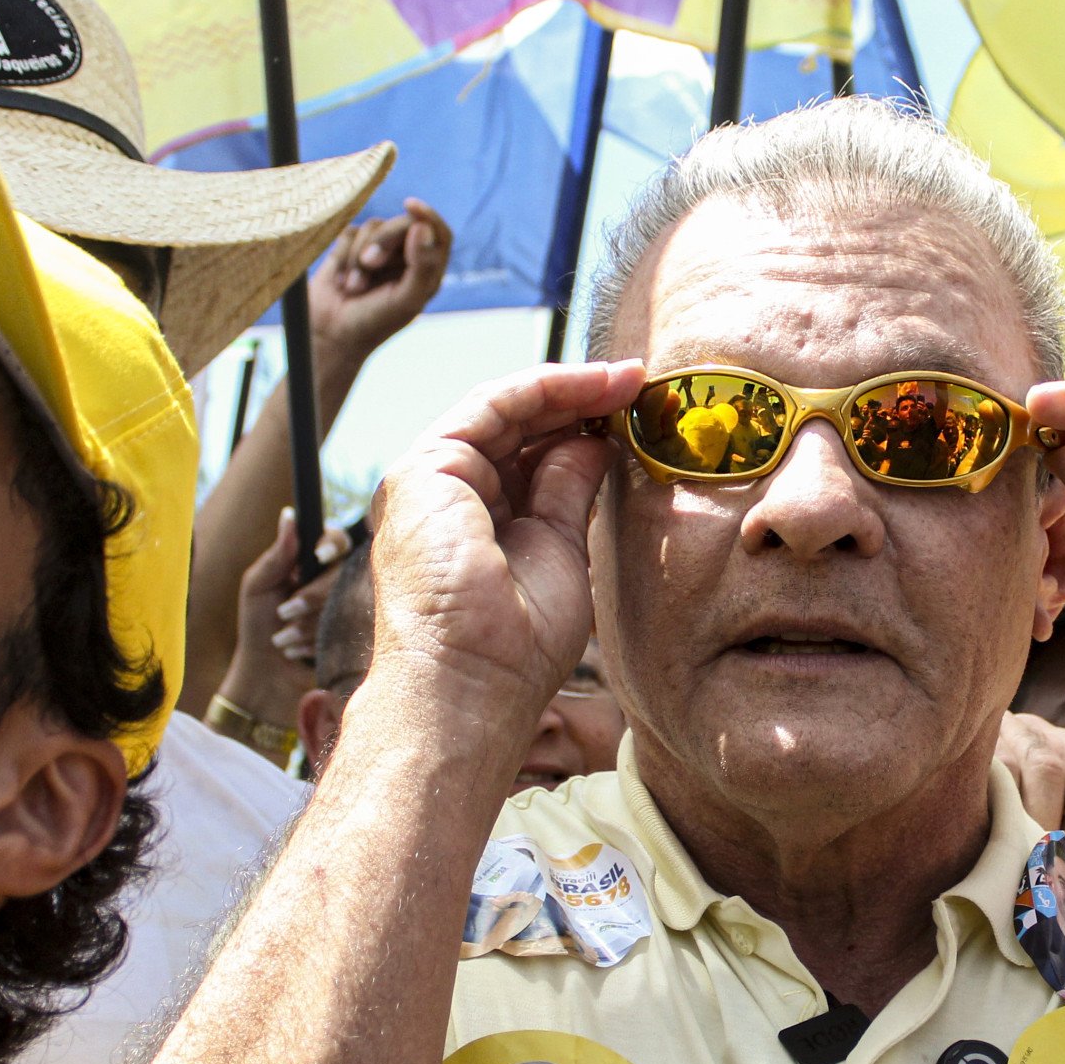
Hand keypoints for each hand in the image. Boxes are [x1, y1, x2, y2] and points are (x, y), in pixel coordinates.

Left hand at [214, 509, 352, 729]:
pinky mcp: (357, 635)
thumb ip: (277, 554)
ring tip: (284, 639)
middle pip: (344, 572)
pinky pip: (350, 629)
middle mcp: (337, 582)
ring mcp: (350, 608)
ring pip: (346, 602)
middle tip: (283, 612)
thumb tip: (290, 515)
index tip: (319, 556)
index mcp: (314, 565)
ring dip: (308, 623)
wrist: (266, 677)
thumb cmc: (257, 628)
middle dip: (311, 596)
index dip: (332, 545)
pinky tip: (298, 652)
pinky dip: (317, 641)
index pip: (337, 541)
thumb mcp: (258, 586)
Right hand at [308, 197, 452, 358]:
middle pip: (404, 223)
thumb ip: (421, 266)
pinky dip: (344, 255)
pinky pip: (350, 232)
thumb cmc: (374, 322)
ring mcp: (378, 251)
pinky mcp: (351, 249)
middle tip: (370, 263)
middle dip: (383, 240)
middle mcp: (406, 257)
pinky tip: (341, 281)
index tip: (410, 205)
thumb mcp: (405, 300)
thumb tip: (423, 228)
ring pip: (374, 226)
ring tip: (353, 287)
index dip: (428, 216)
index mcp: (427, 271)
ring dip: (359, 256)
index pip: (438, 233)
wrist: (330, 335)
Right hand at [362, 361, 643, 748]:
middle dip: (581, 399)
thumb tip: (594, 442)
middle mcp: (445, 494)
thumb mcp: (561, 549)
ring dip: (571, 387)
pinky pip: (491, 406)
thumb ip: (568, 490)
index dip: (580, 425)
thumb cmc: (519, 644)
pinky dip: (545, 389)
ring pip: (504, 408)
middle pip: (517, 426)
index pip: (527, 452)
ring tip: (628, 379)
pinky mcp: (425, 470)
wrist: (474, 684)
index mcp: (472, 518)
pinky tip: (593, 385)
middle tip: (639, 382)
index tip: (634, 411)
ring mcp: (429, 481)